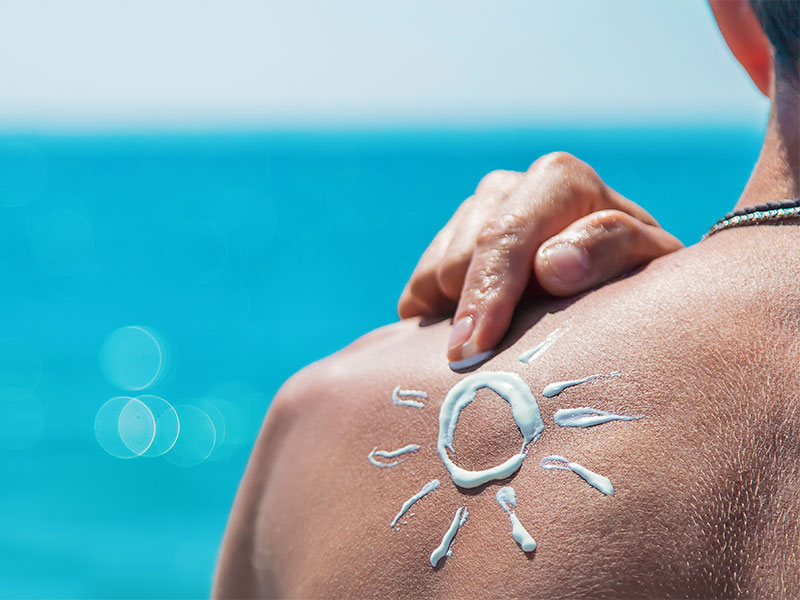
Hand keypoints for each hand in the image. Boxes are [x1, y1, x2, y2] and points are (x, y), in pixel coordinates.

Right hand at [397, 152, 682, 364]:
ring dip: (460, 315)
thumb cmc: (636, 282)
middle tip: (503, 357)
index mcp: (558, 179)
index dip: (487, 292)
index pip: (504, 235)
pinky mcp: (442, 247)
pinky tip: (481, 325)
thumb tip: (552, 262)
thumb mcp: (649, 267)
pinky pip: (416, 292)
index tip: (476, 348)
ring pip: (432, 278)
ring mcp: (468, 214)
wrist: (609, 287)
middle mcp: (506, 188)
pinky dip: (438, 318)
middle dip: (476, 313)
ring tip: (509, 333)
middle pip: (458, 261)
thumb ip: (612, 249)